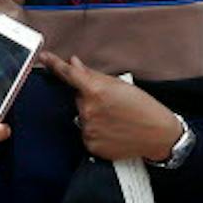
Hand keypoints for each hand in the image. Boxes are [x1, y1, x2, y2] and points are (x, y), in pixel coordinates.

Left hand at [40, 53, 184, 162]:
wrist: (158, 134)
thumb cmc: (143, 107)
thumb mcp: (120, 85)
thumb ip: (93, 75)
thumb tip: (74, 63)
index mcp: (95, 91)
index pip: (69, 74)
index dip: (55, 64)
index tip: (44, 57)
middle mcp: (87, 111)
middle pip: (78, 98)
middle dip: (90, 98)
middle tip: (112, 103)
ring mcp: (88, 130)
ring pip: (82, 116)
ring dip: (93, 115)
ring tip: (115, 118)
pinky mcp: (90, 145)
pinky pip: (86, 133)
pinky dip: (97, 130)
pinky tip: (113, 130)